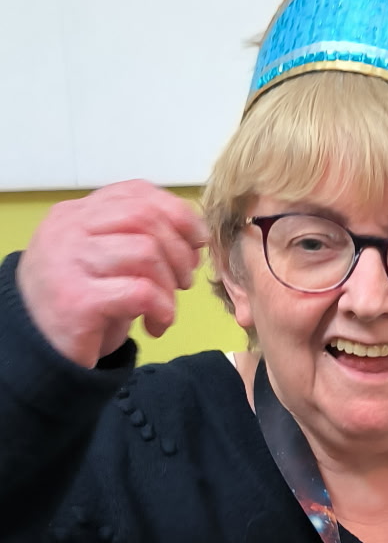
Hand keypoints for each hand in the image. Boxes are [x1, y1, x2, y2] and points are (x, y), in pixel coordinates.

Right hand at [17, 180, 207, 368]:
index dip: (177, 212)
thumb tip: (192, 235)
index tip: (196, 239)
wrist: (36, 350)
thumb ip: (132, 239)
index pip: (135, 192)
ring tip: (166, 308)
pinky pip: (141, 292)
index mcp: (75, 214)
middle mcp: (68, 231)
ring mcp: (70, 263)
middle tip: (184, 280)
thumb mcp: (101, 261)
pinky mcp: (78, 301)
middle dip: (179, 249)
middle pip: (145, 217)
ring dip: (171, 284)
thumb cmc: (78, 304)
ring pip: (146, 252)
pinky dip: (162, 309)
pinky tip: (156, 325)